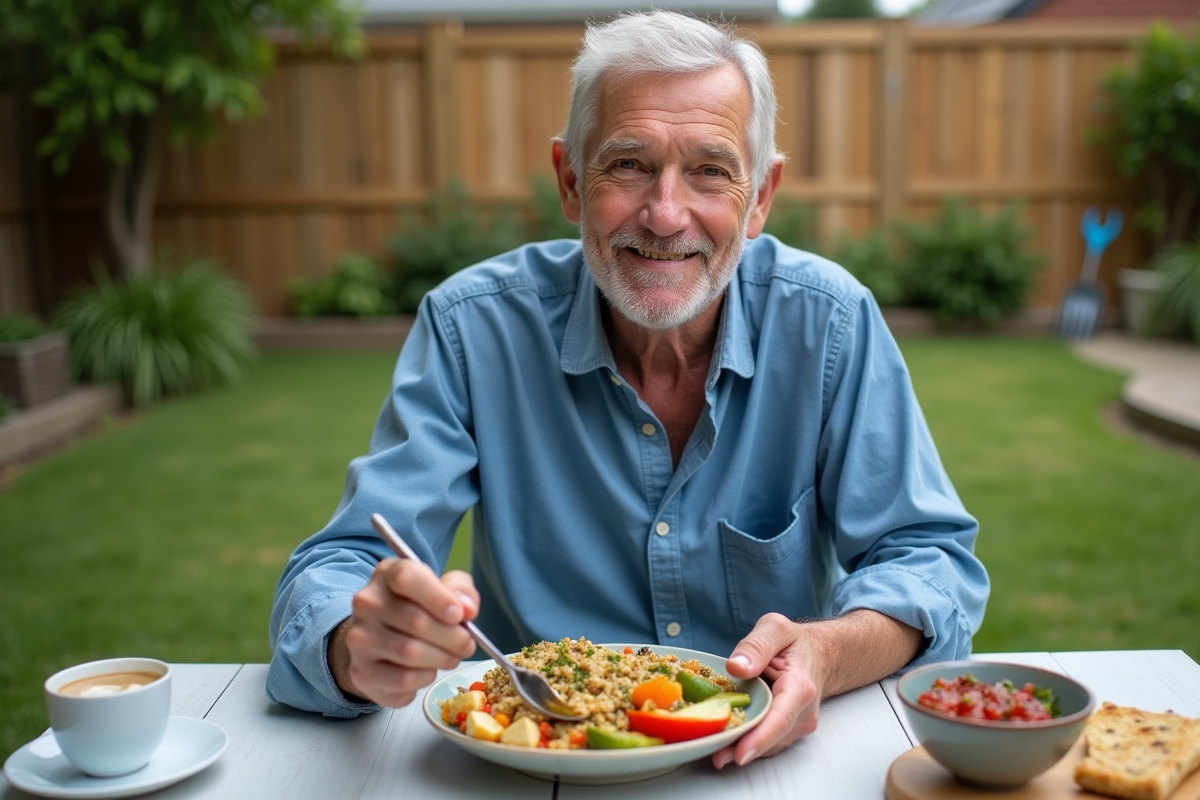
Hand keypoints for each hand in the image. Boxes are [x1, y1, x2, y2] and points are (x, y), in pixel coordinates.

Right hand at [329, 559, 479, 707]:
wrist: (381, 642)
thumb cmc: (420, 609)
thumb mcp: (444, 588)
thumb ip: (460, 591)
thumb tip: (467, 609)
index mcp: (387, 574)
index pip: (407, 578)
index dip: (438, 598)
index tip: (459, 615)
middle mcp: (367, 603)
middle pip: (415, 621)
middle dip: (452, 637)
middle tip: (466, 644)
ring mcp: (360, 638)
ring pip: (410, 652)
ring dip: (442, 658)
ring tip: (452, 656)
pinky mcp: (362, 671)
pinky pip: (403, 679)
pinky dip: (425, 677)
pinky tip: (429, 670)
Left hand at [711, 613, 822, 768]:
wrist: (818, 655)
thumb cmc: (794, 643)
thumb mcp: (775, 629)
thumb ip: (756, 645)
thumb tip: (736, 667)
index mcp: (799, 686)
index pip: (780, 718)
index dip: (760, 738)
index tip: (740, 754)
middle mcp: (802, 712)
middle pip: (770, 737)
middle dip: (741, 748)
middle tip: (713, 756)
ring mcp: (796, 725)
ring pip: (767, 744)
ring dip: (740, 748)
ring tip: (713, 749)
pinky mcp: (787, 731)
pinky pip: (765, 741)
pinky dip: (745, 742)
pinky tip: (723, 741)